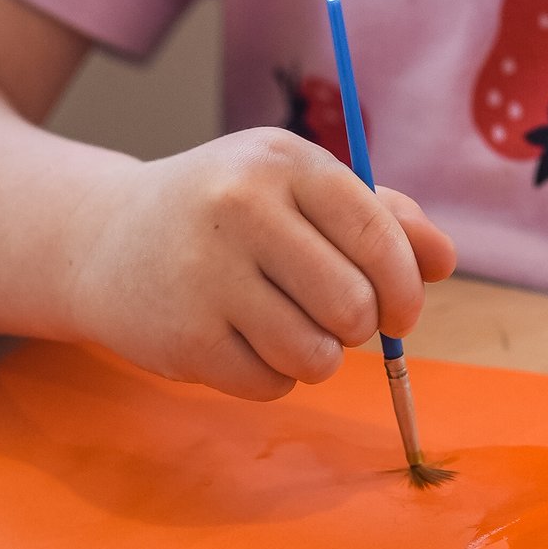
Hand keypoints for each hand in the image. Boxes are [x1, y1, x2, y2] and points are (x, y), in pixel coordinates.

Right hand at [70, 130, 453, 399]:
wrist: (104, 238)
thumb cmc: (223, 212)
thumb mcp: (294, 188)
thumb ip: (379, 215)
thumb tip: (444, 260)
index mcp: (283, 163)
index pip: (376, 233)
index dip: (404, 285)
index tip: (401, 310)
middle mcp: (241, 208)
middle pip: (352, 305)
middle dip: (357, 327)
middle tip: (334, 319)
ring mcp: (206, 274)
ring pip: (316, 356)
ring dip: (316, 357)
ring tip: (283, 327)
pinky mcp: (183, 336)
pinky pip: (269, 385)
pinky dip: (270, 377)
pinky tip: (240, 341)